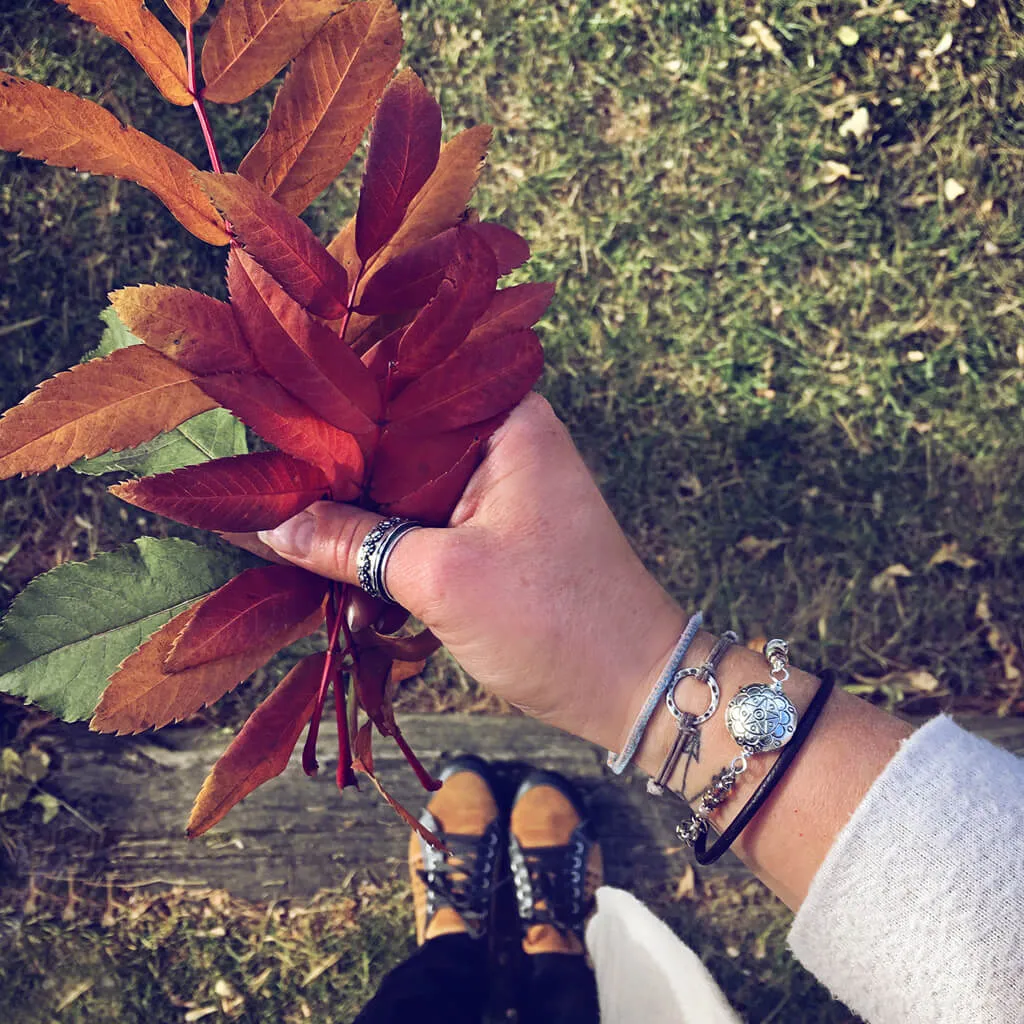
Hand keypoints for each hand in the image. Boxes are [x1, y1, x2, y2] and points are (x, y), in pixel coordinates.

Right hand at [256, 393, 685, 750]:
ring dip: (357, 521)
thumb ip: (353, 543)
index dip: (333, 412)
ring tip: (291, 537)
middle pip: (394, 441)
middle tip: (265, 491)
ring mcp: (495, 487)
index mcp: (503, 419)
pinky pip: (420, 523)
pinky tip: (343, 577)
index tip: (270, 432)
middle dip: (337, 473)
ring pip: (401, 487)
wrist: (630, 687)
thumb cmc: (554, 620)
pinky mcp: (489, 531)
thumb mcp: (442, 578)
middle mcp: (499, 439)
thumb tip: (271, 524)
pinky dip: (386, 548)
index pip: (398, 390)